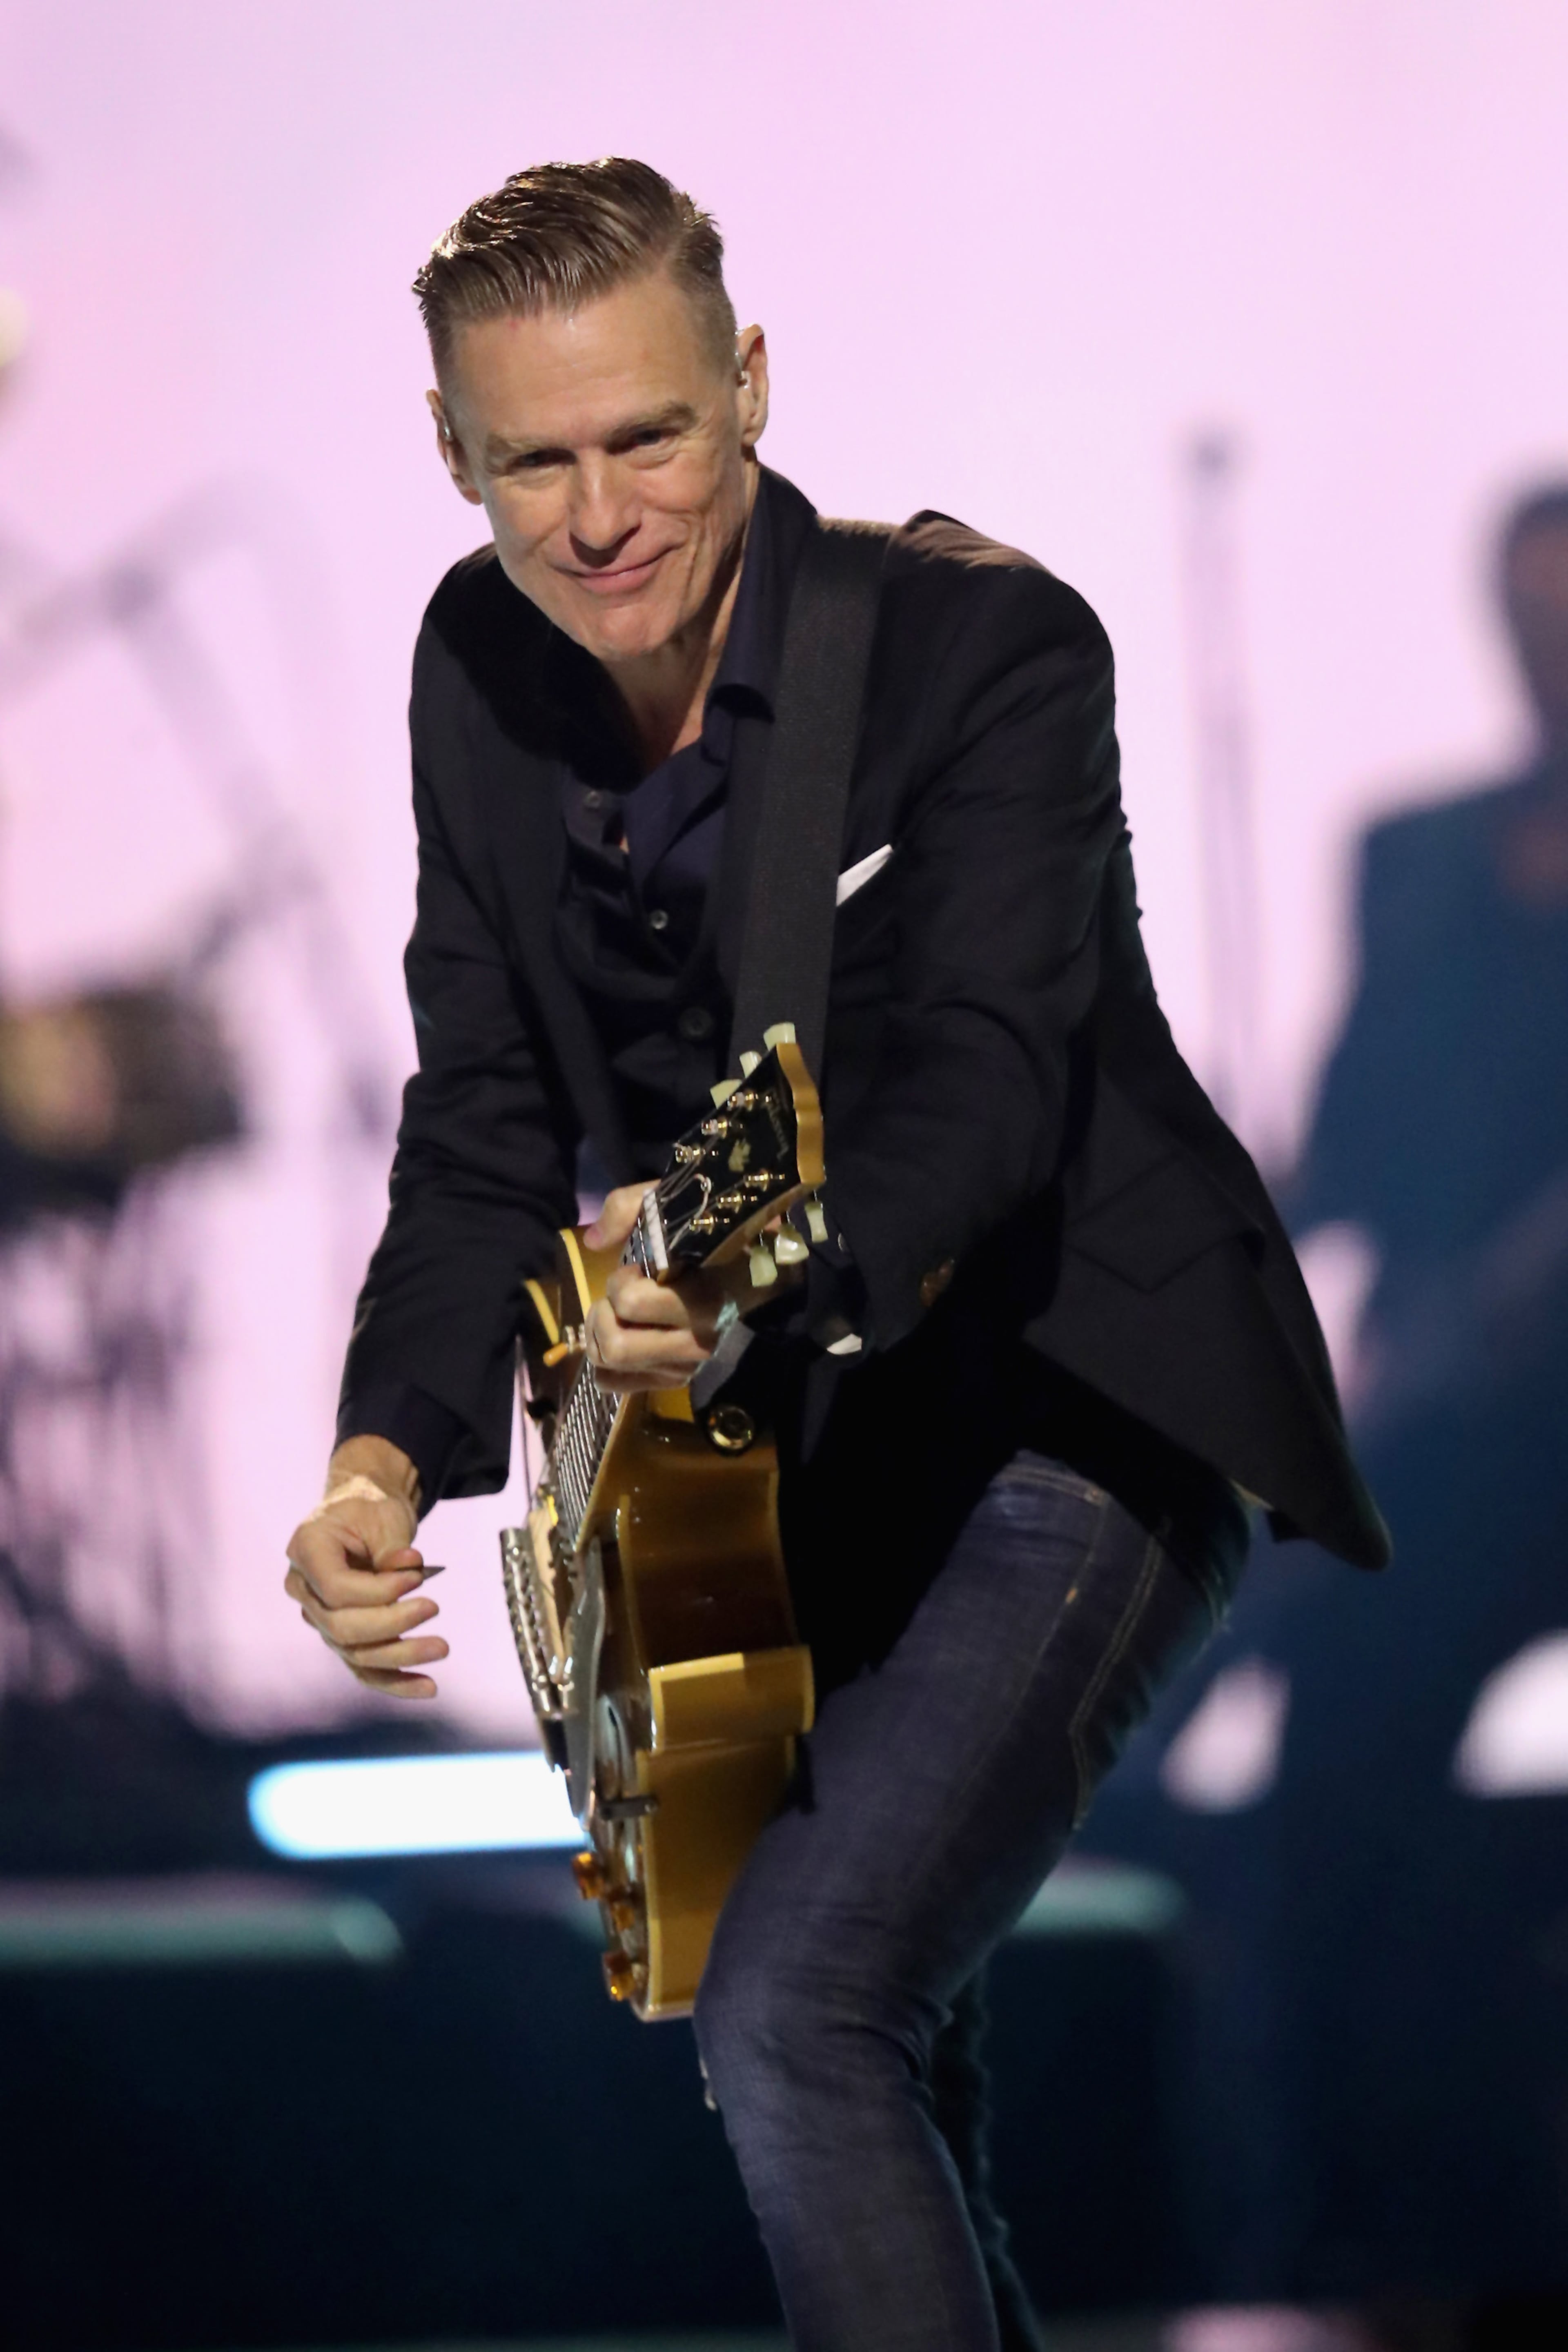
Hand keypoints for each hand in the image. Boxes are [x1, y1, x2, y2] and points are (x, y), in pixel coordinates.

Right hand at [283, 1440, 447, 1699]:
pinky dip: (395, 1682)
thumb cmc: (369, 1510)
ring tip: (442, 1648)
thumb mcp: (381, 1516)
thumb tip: (409, 1570)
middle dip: (391, 1625)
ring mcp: (320, 1618)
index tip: (417, 1578)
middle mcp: (304, 1590)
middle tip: (433, 1608)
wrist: (361, 1515)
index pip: (336, 1589)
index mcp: (306, 1552)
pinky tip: (427, 1687)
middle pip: (342, 1628)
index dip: (377, 1591)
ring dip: (401, 1657)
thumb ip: (391, 1548)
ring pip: (355, 1654)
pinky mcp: (341, 1637)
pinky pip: (363, 1669)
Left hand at [580, 1184, 799, 1394]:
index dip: (619, 1281)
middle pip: (616, 1346)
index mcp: (700, 1297)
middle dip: (602, 1316)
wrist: (753, 1275)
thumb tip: (593, 1241)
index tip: (637, 1267)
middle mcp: (696, 1340)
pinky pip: (614, 1385)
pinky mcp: (676, 1380)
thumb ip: (627, 1209)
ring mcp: (687, 1366)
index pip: (630, 1303)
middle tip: (617, 1295)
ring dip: (599, 1338)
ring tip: (615, 1315)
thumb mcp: (670, 1207)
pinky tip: (618, 1339)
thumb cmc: (708, 1239)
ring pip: (611, 1366)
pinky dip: (604, 1365)